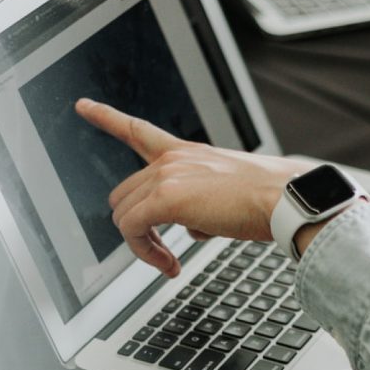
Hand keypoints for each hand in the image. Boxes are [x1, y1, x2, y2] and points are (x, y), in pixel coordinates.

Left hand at [75, 98, 305, 276]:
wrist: (286, 199)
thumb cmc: (271, 200)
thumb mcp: (230, 194)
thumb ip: (204, 205)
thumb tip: (194, 229)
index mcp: (189, 153)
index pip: (139, 130)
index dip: (107, 117)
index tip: (84, 105)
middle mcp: (174, 159)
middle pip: (125, 194)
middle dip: (138, 226)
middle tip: (163, 251)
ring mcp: (168, 175)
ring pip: (124, 215)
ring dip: (143, 245)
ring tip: (169, 262)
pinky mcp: (166, 198)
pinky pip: (132, 230)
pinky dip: (145, 252)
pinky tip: (169, 265)